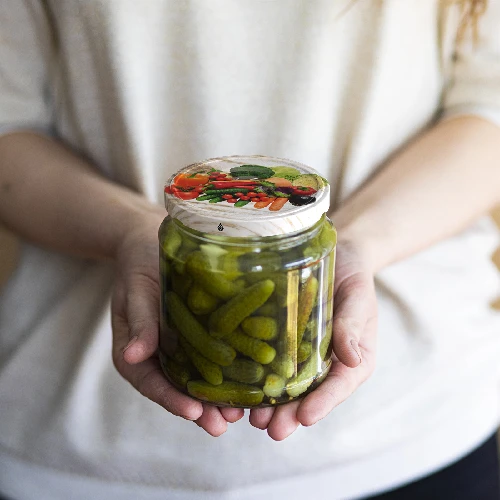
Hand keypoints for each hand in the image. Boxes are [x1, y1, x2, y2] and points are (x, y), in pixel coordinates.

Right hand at [111, 212, 243, 435]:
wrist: (151, 244)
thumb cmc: (138, 263)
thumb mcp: (135, 288)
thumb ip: (138, 321)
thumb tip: (132, 356)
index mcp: (135, 350)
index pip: (150, 382)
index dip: (171, 399)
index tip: (193, 413)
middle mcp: (159, 354)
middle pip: (177, 389)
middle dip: (200, 410)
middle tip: (222, 425)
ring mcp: (181, 346)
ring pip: (197, 380)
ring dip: (216, 399)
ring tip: (239, 414)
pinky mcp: (200, 334)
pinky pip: (213, 357)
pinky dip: (227, 372)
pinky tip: (249, 381)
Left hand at [249, 238, 377, 439]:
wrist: (336, 256)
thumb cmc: (353, 277)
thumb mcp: (358, 298)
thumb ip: (354, 325)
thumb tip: (353, 359)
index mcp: (351, 359)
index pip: (340, 385)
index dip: (324, 403)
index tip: (307, 417)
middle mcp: (325, 362)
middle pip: (310, 394)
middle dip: (291, 414)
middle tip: (273, 429)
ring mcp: (301, 354)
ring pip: (287, 385)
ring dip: (270, 404)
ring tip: (253, 419)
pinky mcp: (281, 341)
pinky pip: (269, 361)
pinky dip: (255, 377)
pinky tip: (238, 389)